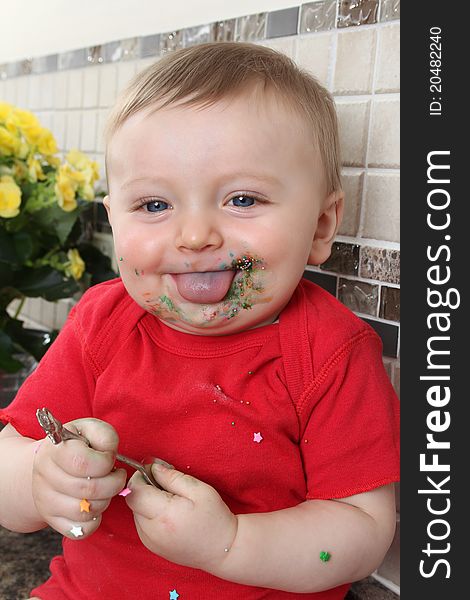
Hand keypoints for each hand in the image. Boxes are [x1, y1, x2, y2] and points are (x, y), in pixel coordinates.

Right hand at [32, 418, 126, 538]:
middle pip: (88, 490)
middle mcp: (45, 476)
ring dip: (105, 500)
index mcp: (54, 450)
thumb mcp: (90, 429)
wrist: (50, 462)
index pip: (83, 463)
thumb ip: (105, 435)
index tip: (110, 458)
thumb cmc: (77, 444)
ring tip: (105, 488)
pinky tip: (95, 504)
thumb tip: (109, 454)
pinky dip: (95, 520)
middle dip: (113, 483)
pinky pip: (80, 531)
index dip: (106, 462)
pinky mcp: (51, 520)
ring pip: (85, 512)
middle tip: (115, 475)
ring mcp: (45, 501)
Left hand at [126, 462, 237, 571]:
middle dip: (145, 487)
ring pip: (136, 511)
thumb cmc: (214, 518)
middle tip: (167, 484)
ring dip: (148, 501)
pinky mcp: (151, 546)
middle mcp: (151, 531)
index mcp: (163, 515)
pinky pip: (142, 523)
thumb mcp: (198, 489)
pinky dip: (150, 513)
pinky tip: (169, 513)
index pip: (135, 491)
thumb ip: (172, 477)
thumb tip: (152, 468)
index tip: (155, 471)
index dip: (141, 477)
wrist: (222, 550)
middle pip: (133, 501)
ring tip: (171, 500)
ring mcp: (149, 542)